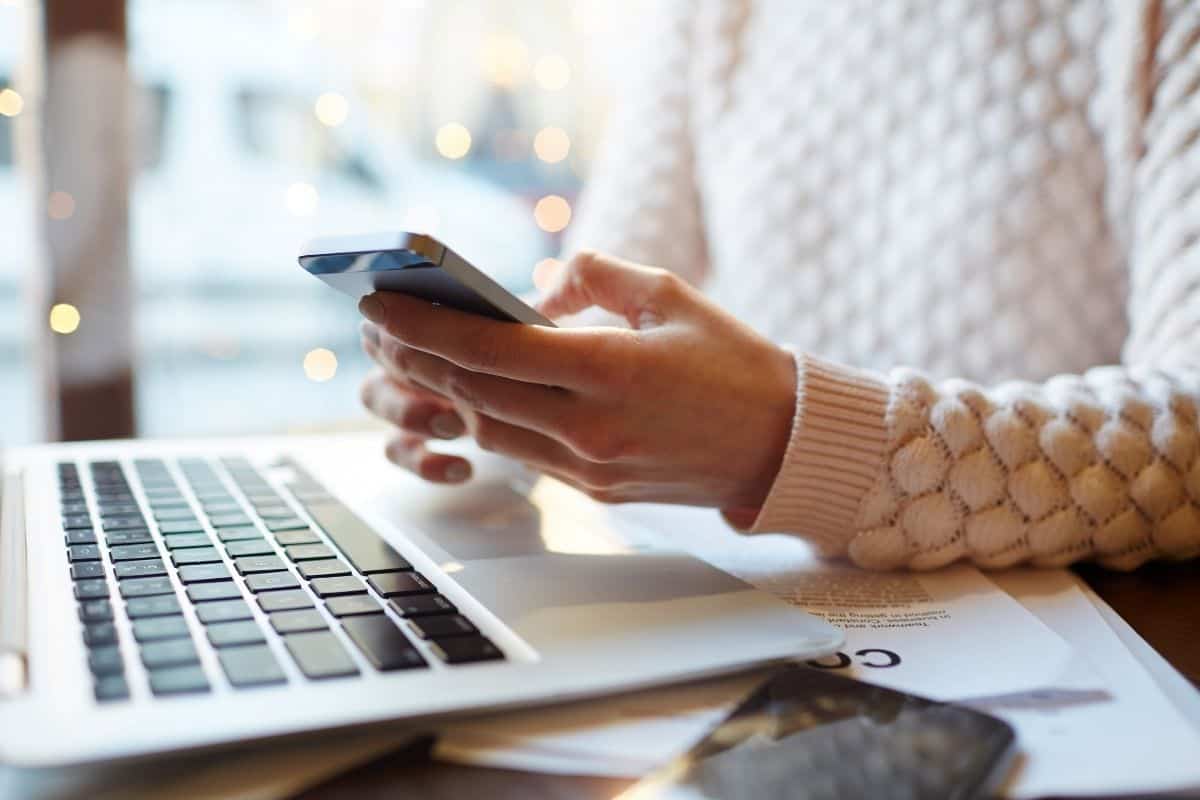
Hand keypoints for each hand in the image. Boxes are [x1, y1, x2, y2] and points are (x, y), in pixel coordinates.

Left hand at [357, 251, 796, 513]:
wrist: (781, 445)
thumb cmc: (733, 361)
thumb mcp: (670, 294)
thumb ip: (595, 276)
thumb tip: (536, 289)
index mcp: (613, 370)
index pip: (493, 350)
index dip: (427, 327)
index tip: (382, 305)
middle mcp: (594, 427)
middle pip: (477, 395)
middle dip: (421, 360)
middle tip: (382, 330)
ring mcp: (593, 466)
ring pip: (493, 431)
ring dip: (453, 394)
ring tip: (424, 357)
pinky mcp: (597, 489)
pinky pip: (526, 454)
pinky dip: (496, 420)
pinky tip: (481, 392)